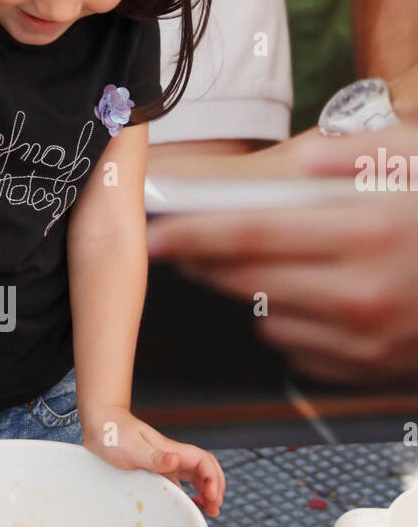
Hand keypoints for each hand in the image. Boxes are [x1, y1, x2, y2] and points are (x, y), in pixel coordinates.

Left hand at [80, 407, 223, 515]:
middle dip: (216, 486)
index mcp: (171, 449)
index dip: (213, 478)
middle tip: (215, 508)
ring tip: (210, 509)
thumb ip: (155, 456)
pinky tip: (187, 502)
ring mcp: (164, 462)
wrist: (99, 424)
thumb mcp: (133, 447)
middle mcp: (172, 455)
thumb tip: (176, 460)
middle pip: (205, 469)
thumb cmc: (113, 433)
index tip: (212, 497)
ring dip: (206, 490)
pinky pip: (178, 481)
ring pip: (194, 475)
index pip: (203, 461)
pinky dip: (188, 493)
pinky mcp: (154, 468)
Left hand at [147, 126, 417, 382]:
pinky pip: (299, 352)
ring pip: (266, 321)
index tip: (156, 232)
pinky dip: (287, 326)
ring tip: (253, 265)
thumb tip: (306, 160)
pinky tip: (302, 298)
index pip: (248, 236)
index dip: (191, 235)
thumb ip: (361, 155)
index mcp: (367, 234)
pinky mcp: (370, 370)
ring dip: (246, 294)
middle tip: (179, 245)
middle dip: (203, 264)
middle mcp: (359, 295)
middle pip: (245, 283)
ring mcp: (365, 341)